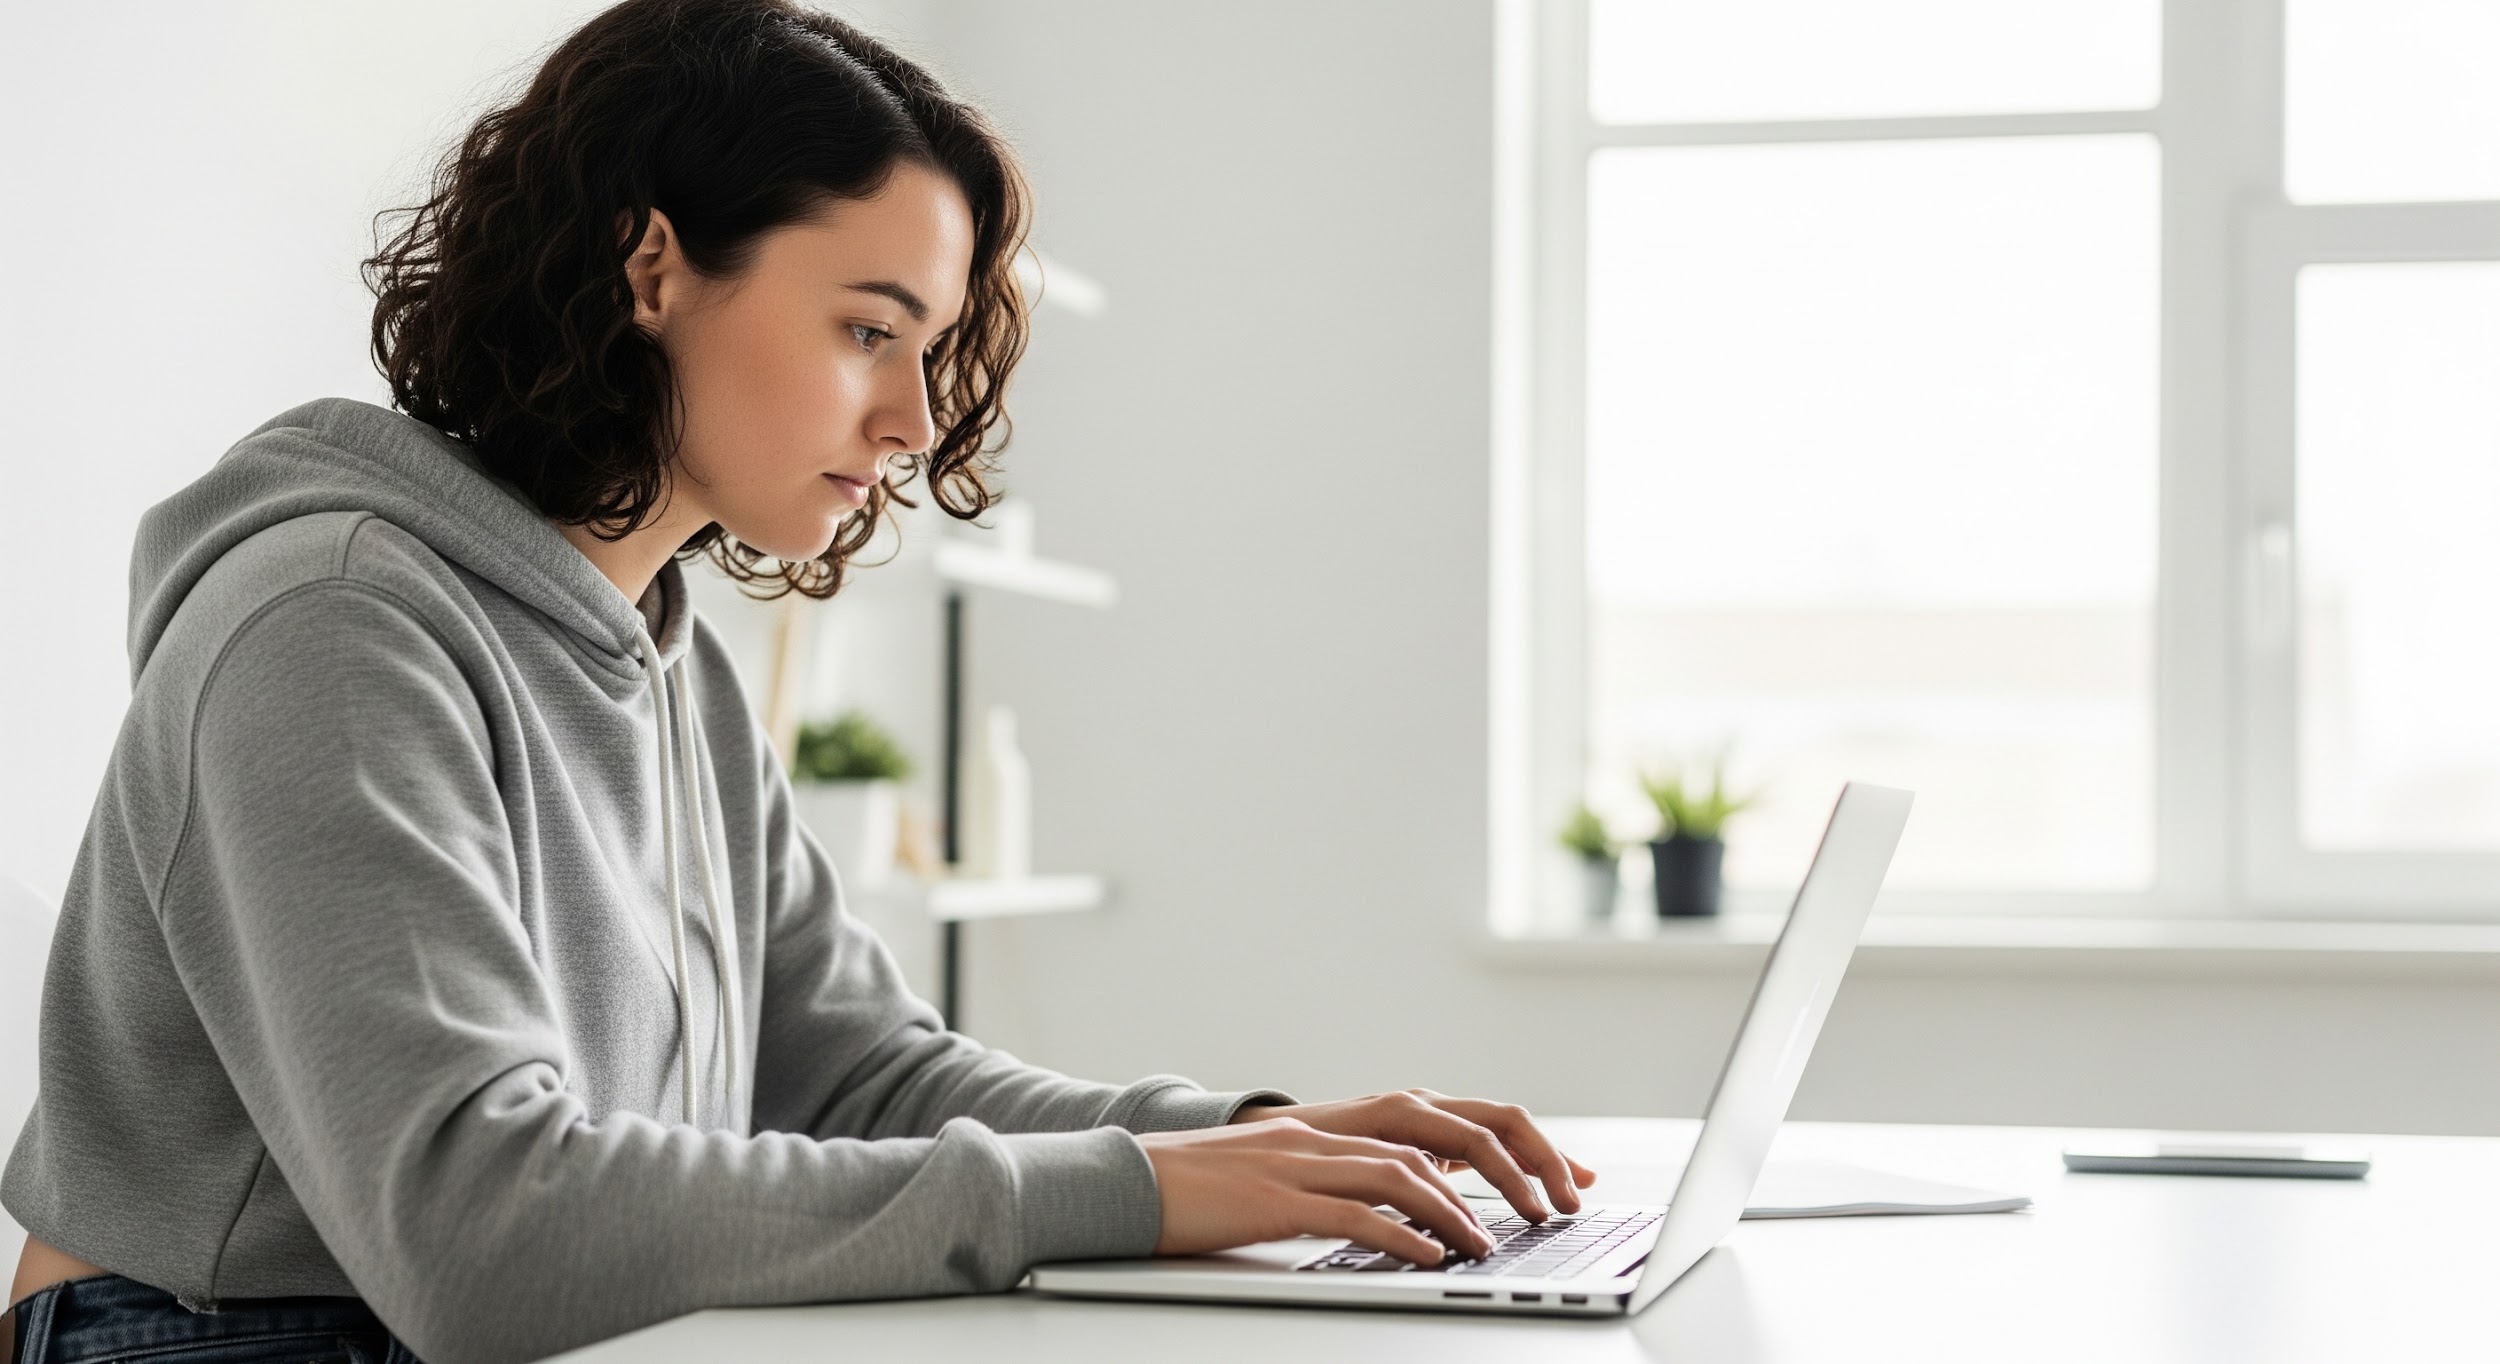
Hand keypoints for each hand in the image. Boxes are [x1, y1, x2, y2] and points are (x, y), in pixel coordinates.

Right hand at [1231, 1088, 1596, 1220]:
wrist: (1137, 1177)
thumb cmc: (1212, 1184)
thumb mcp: (1298, 1167)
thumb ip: (1358, 1169)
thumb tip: (1423, 1186)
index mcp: (1346, 1121)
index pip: (1454, 1119)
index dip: (1519, 1143)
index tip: (1568, 1177)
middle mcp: (1334, 1129)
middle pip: (1449, 1130)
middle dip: (1513, 1167)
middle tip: (1554, 1208)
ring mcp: (1304, 1158)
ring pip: (1406, 1170)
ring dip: (1459, 1210)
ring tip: (1491, 1245)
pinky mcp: (1277, 1195)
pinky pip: (1353, 1212)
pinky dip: (1399, 1233)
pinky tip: (1428, 1255)